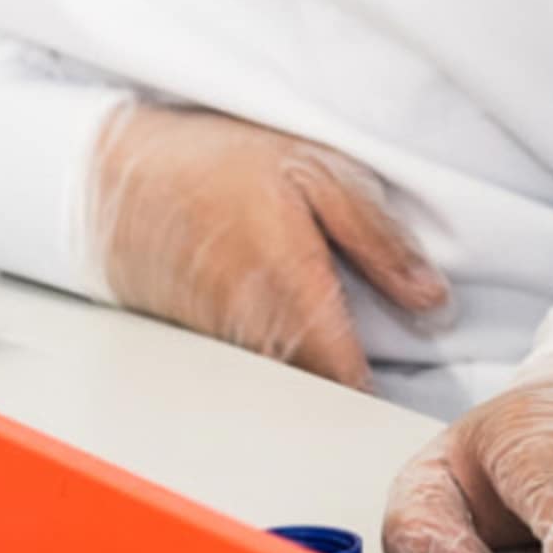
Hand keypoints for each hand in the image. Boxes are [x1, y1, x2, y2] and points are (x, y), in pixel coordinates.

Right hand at [89, 106, 450, 391]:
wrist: (120, 175)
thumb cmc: (221, 163)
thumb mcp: (318, 173)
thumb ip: (380, 240)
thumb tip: (433, 301)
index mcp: (294, 284)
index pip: (349, 376)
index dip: (380, 387)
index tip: (404, 380)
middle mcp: (254, 328)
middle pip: (318, 390)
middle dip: (349, 381)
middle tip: (375, 355)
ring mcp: (222, 346)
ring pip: (285, 385)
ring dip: (312, 372)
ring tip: (331, 335)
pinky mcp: (201, 350)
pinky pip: (253, 370)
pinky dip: (276, 357)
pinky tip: (283, 321)